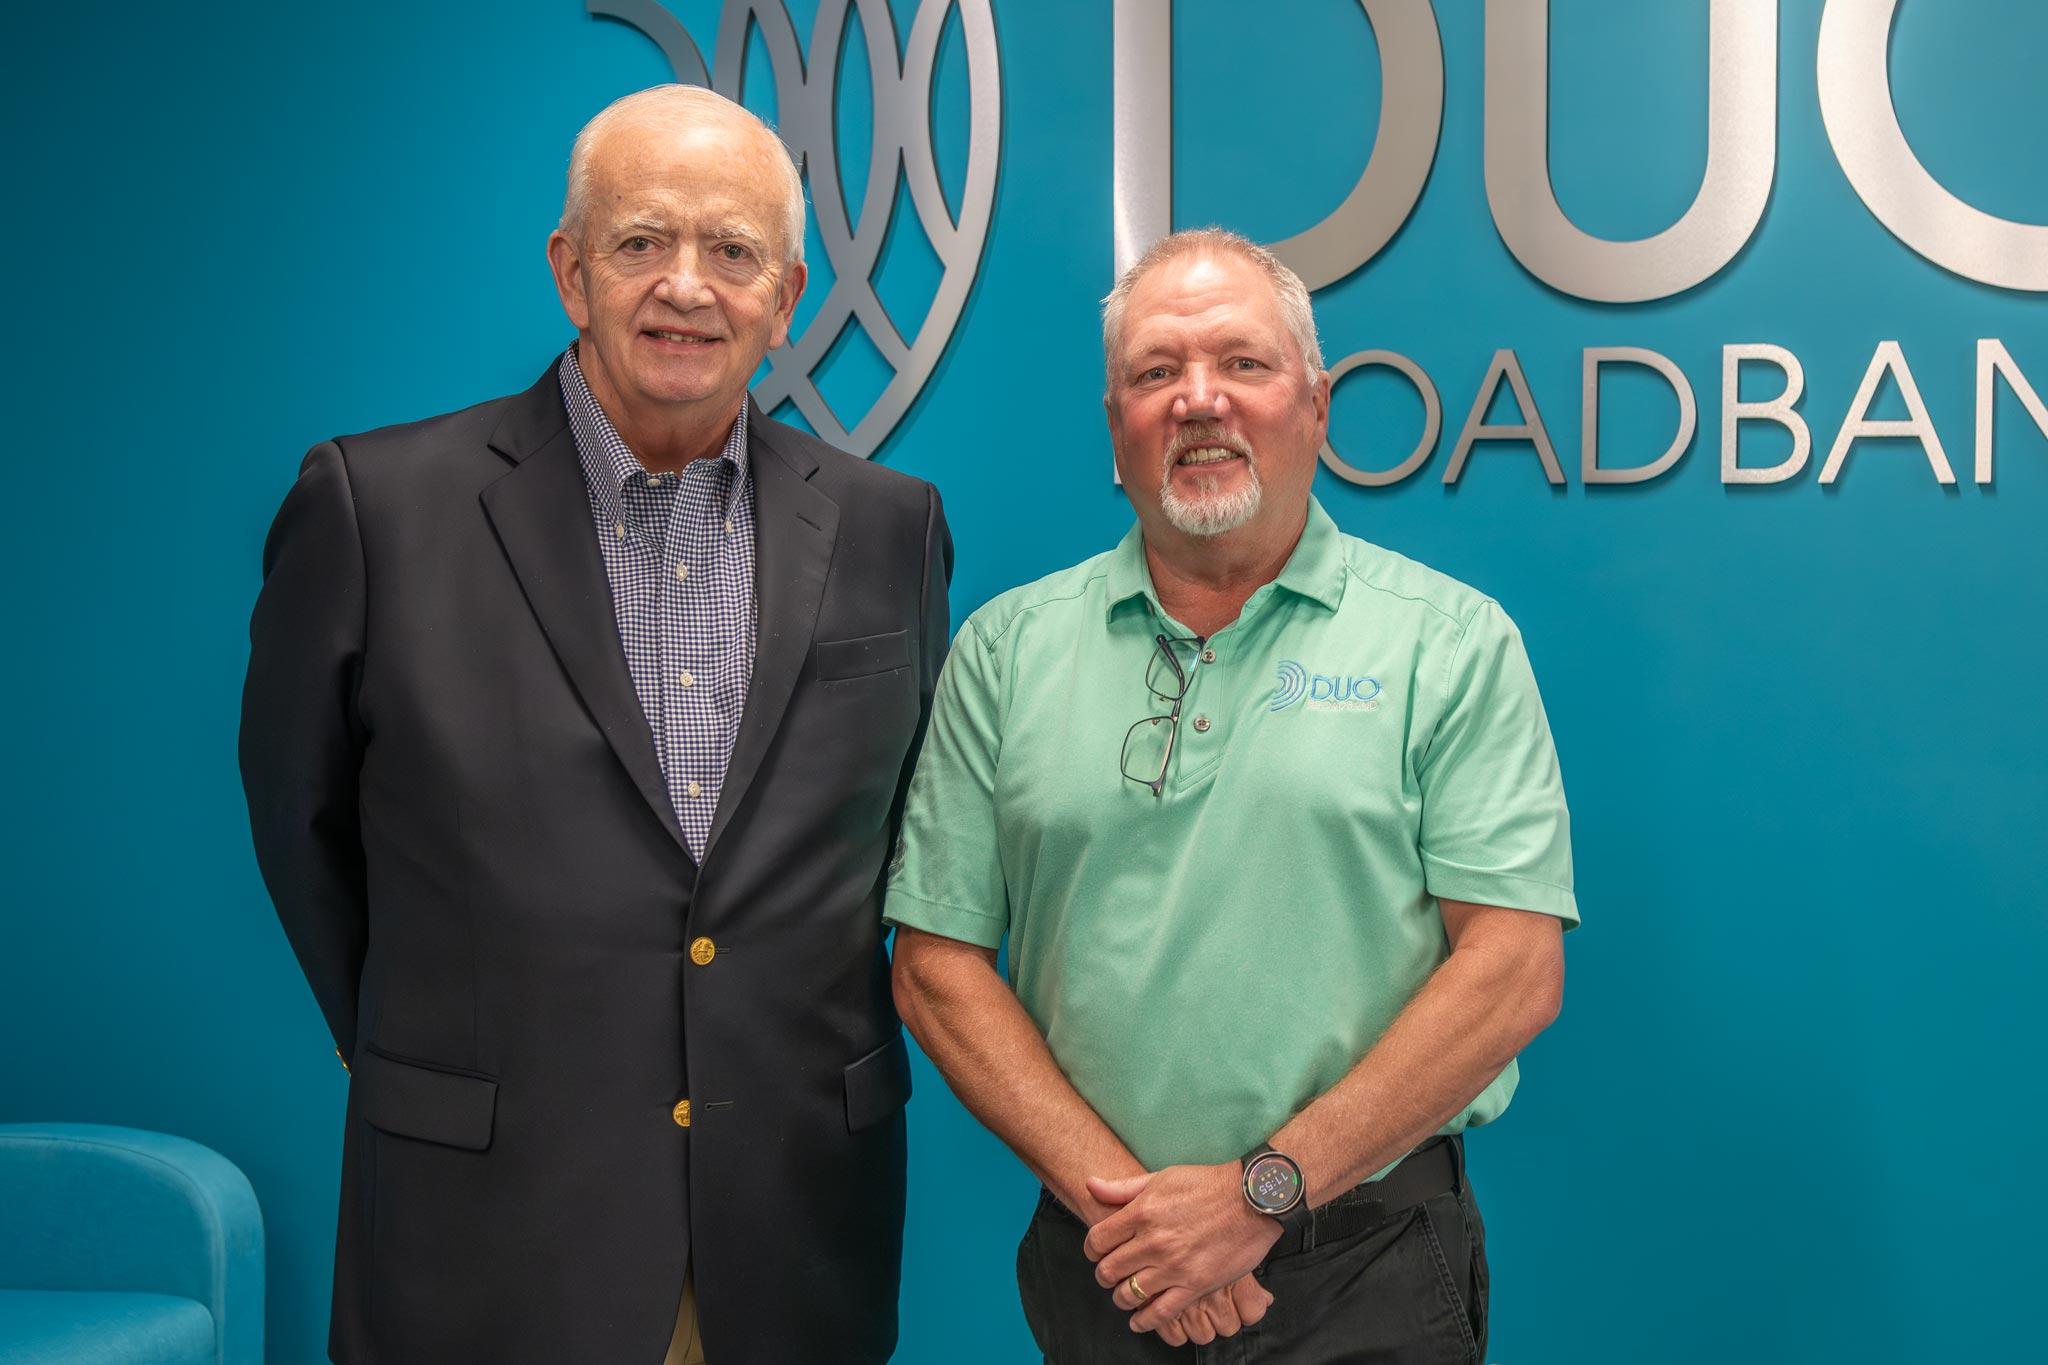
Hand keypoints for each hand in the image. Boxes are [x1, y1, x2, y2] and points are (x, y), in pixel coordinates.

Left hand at [1082, 1162, 1283, 1334]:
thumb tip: (1090, 1185)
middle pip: (1109, 1270)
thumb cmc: (1207, 1183)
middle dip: (1104, 1274)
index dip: (1092, 1250)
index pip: (1097, 1240)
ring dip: (1121, 1297)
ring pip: (1129, 1294)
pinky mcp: (1195, 1285)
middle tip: (1110, 1275)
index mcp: (1141, 1212)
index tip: (1097, 1253)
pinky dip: (1144, 1320)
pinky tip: (1139, 1320)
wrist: (1251, 1198)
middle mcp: (1153, 1241)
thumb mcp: (1161, 1177)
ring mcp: (1173, 1266)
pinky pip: (1160, 1313)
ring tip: (1125, 1294)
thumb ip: (1123, 1188)